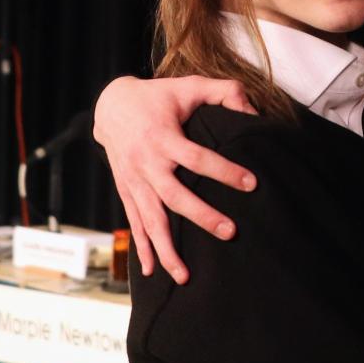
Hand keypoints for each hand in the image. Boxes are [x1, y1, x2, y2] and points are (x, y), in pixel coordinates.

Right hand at [95, 76, 256, 282]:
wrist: (110, 105)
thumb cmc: (157, 97)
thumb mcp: (189, 86)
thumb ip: (224, 91)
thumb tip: (253, 111)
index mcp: (164, 137)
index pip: (198, 158)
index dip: (225, 171)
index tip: (252, 183)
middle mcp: (147, 163)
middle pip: (175, 196)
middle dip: (202, 216)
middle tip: (231, 232)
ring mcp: (133, 181)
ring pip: (151, 219)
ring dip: (167, 248)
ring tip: (184, 276)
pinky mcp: (125, 191)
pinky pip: (134, 223)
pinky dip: (142, 247)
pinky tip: (151, 271)